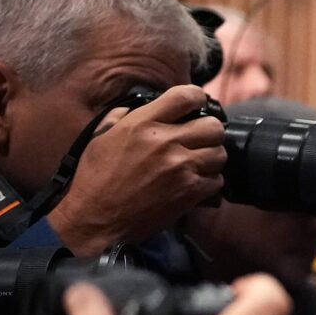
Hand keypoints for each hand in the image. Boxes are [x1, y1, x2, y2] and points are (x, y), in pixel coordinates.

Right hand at [43, 83, 228, 255]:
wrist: (96, 218)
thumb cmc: (95, 179)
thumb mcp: (101, 137)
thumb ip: (122, 115)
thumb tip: (143, 105)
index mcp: (142, 124)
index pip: (186, 96)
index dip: (197, 97)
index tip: (197, 104)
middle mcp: (165, 142)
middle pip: (213, 126)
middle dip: (209, 132)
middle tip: (199, 139)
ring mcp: (180, 167)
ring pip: (219, 154)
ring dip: (210, 159)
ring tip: (196, 164)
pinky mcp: (190, 192)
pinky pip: (217, 181)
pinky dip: (209, 183)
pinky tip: (194, 184)